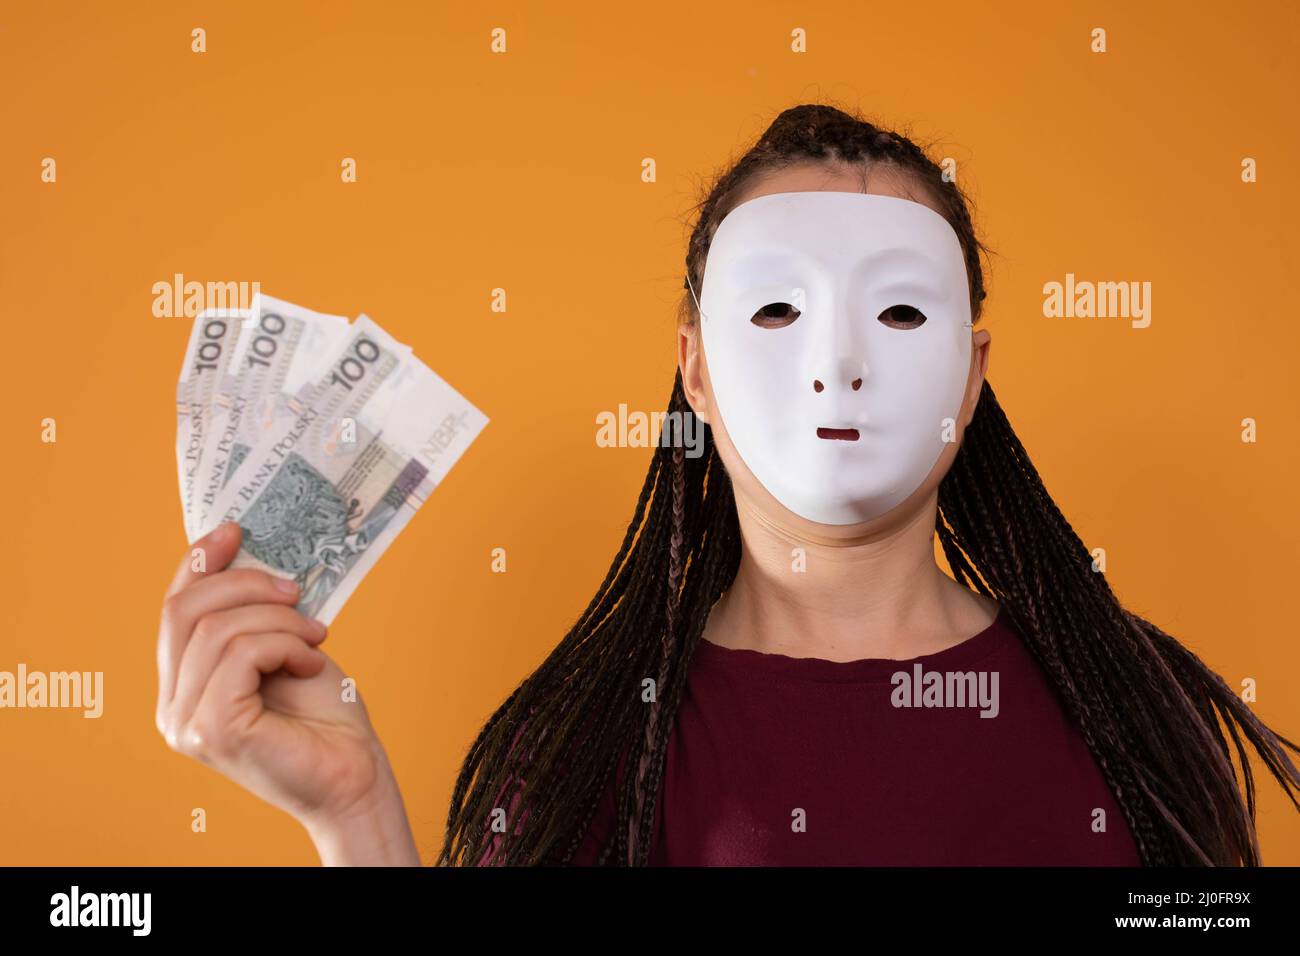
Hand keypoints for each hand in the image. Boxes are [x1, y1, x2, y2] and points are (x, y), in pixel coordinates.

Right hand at [155, 521, 418, 863]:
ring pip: (218, 629)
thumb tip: (244, 550)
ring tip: (315, 636)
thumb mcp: (282, 647)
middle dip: (246, 584)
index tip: (235, 529)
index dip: (198, 564)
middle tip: (296, 589)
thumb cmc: (323, 716)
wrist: (353, 774)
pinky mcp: (213, 729)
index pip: (173, 611)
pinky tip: (310, 663)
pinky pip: (240, 654)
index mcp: (182, 686)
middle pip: (184, 611)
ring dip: (279, 620)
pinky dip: (283, 645)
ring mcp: (186, 723)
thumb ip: (252, 614)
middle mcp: (172, 707)